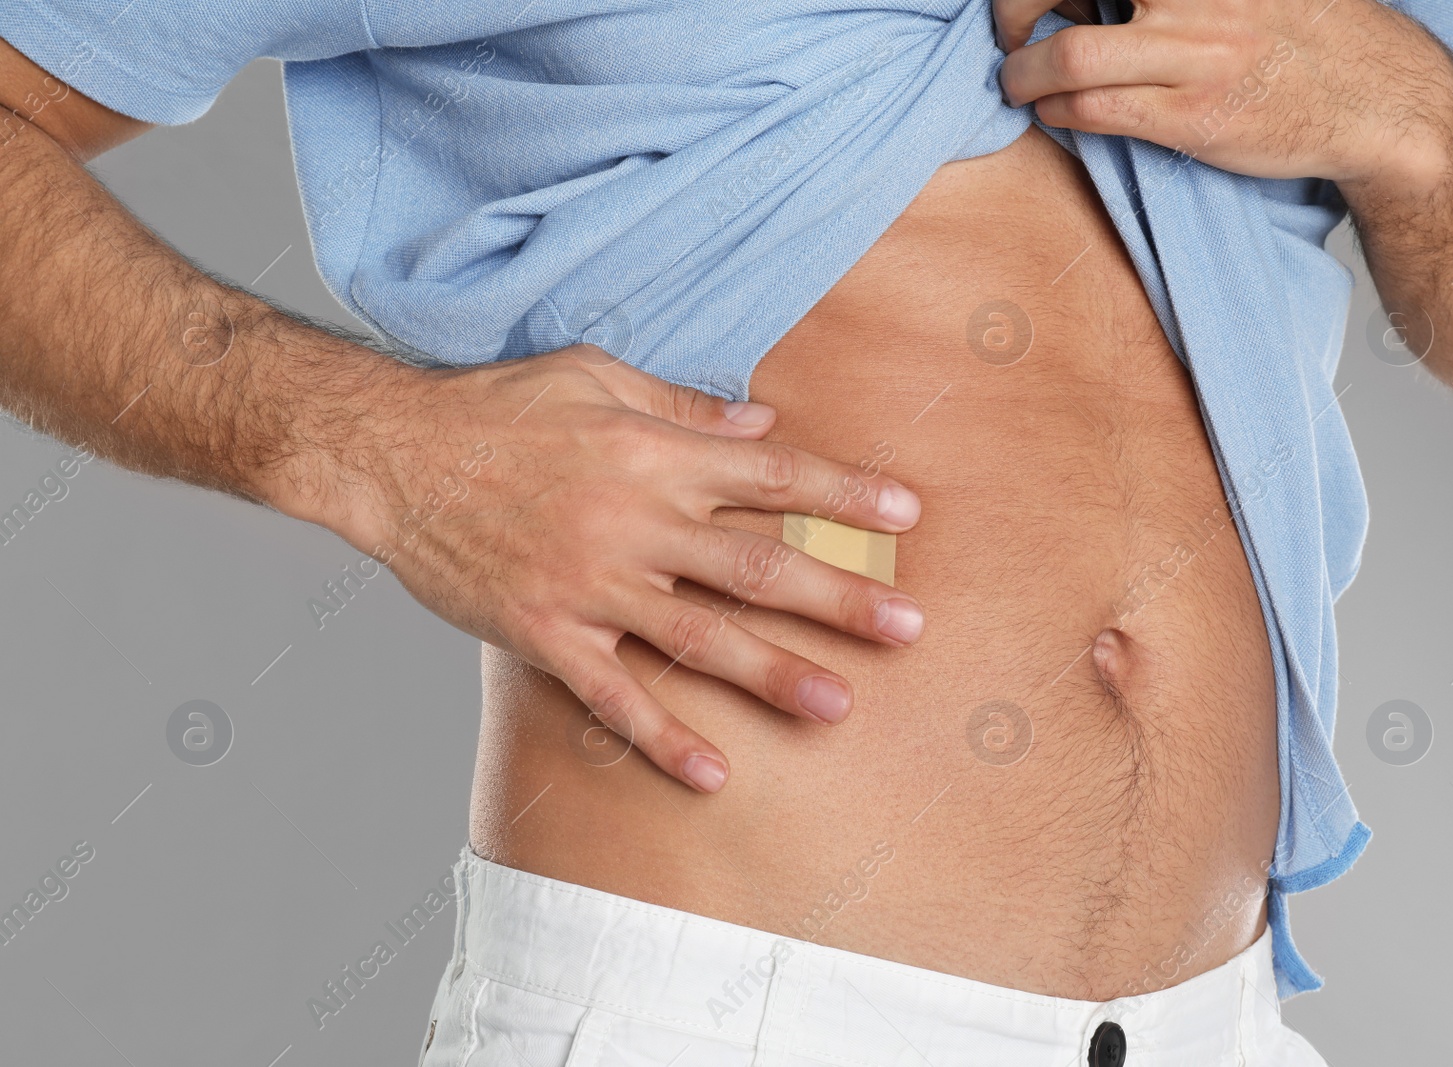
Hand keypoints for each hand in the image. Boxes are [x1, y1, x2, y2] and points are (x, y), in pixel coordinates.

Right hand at [314, 347, 924, 792]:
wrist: (392, 454)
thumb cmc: (497, 406)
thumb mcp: (594, 375)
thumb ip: (682, 407)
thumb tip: (763, 423)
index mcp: (653, 454)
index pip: (772, 472)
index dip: (844, 494)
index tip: (907, 516)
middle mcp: (635, 522)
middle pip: (756, 564)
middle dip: (839, 597)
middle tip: (909, 627)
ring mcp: (591, 584)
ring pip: (700, 636)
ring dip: (773, 673)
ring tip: (839, 705)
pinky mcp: (546, 633)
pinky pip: (613, 694)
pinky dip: (662, 736)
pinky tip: (714, 772)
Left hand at [994, 0, 1452, 185]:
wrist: (1377, 96)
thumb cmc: (1302, 29)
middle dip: (1013, 10)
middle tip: (1011, 34)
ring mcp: (1195, 53)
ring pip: (1066, 55)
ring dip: (1022, 74)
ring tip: (1020, 83)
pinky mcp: (1192, 117)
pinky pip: (1092, 109)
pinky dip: (1055, 110)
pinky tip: (1055, 111)